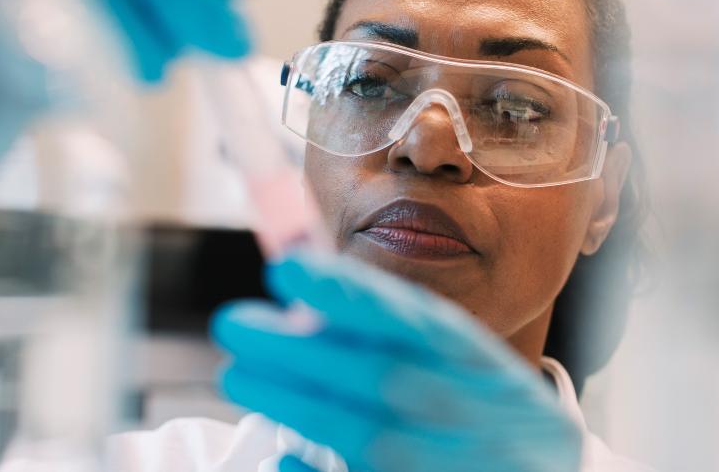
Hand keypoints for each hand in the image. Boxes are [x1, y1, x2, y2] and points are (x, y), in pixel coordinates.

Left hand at [212, 250, 582, 471]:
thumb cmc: (486, 402)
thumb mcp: (459, 354)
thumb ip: (396, 330)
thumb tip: (311, 300)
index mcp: (470, 356)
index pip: (408, 317)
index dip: (346, 292)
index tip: (284, 267)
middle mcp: (465, 405)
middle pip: (377, 375)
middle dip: (298, 350)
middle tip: (232, 323)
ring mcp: (452, 459)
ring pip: (369, 436)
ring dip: (298, 405)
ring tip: (238, 376)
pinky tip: (284, 458)